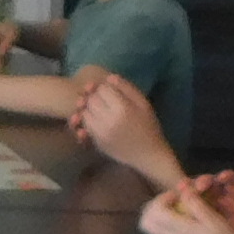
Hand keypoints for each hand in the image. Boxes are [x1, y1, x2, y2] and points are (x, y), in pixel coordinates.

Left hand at [67, 68, 176, 185]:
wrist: (149, 155)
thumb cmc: (149, 127)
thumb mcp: (144, 104)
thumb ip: (127, 88)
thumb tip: (109, 77)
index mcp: (122, 108)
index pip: (103, 89)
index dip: (105, 87)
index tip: (111, 91)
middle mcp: (109, 120)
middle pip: (91, 100)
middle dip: (95, 97)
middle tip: (104, 100)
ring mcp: (101, 133)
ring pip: (85, 113)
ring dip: (89, 108)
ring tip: (100, 110)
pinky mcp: (97, 143)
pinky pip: (85, 127)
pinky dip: (87, 121)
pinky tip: (96, 120)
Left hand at [135, 180, 233, 233]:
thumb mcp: (214, 221)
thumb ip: (196, 205)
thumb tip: (183, 190)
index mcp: (181, 231)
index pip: (156, 211)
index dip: (163, 197)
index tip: (178, 194)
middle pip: (145, 221)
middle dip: (154, 206)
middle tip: (171, 200)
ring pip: (149, 228)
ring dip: (157, 214)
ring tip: (175, 208)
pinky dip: (162, 223)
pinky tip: (179, 220)